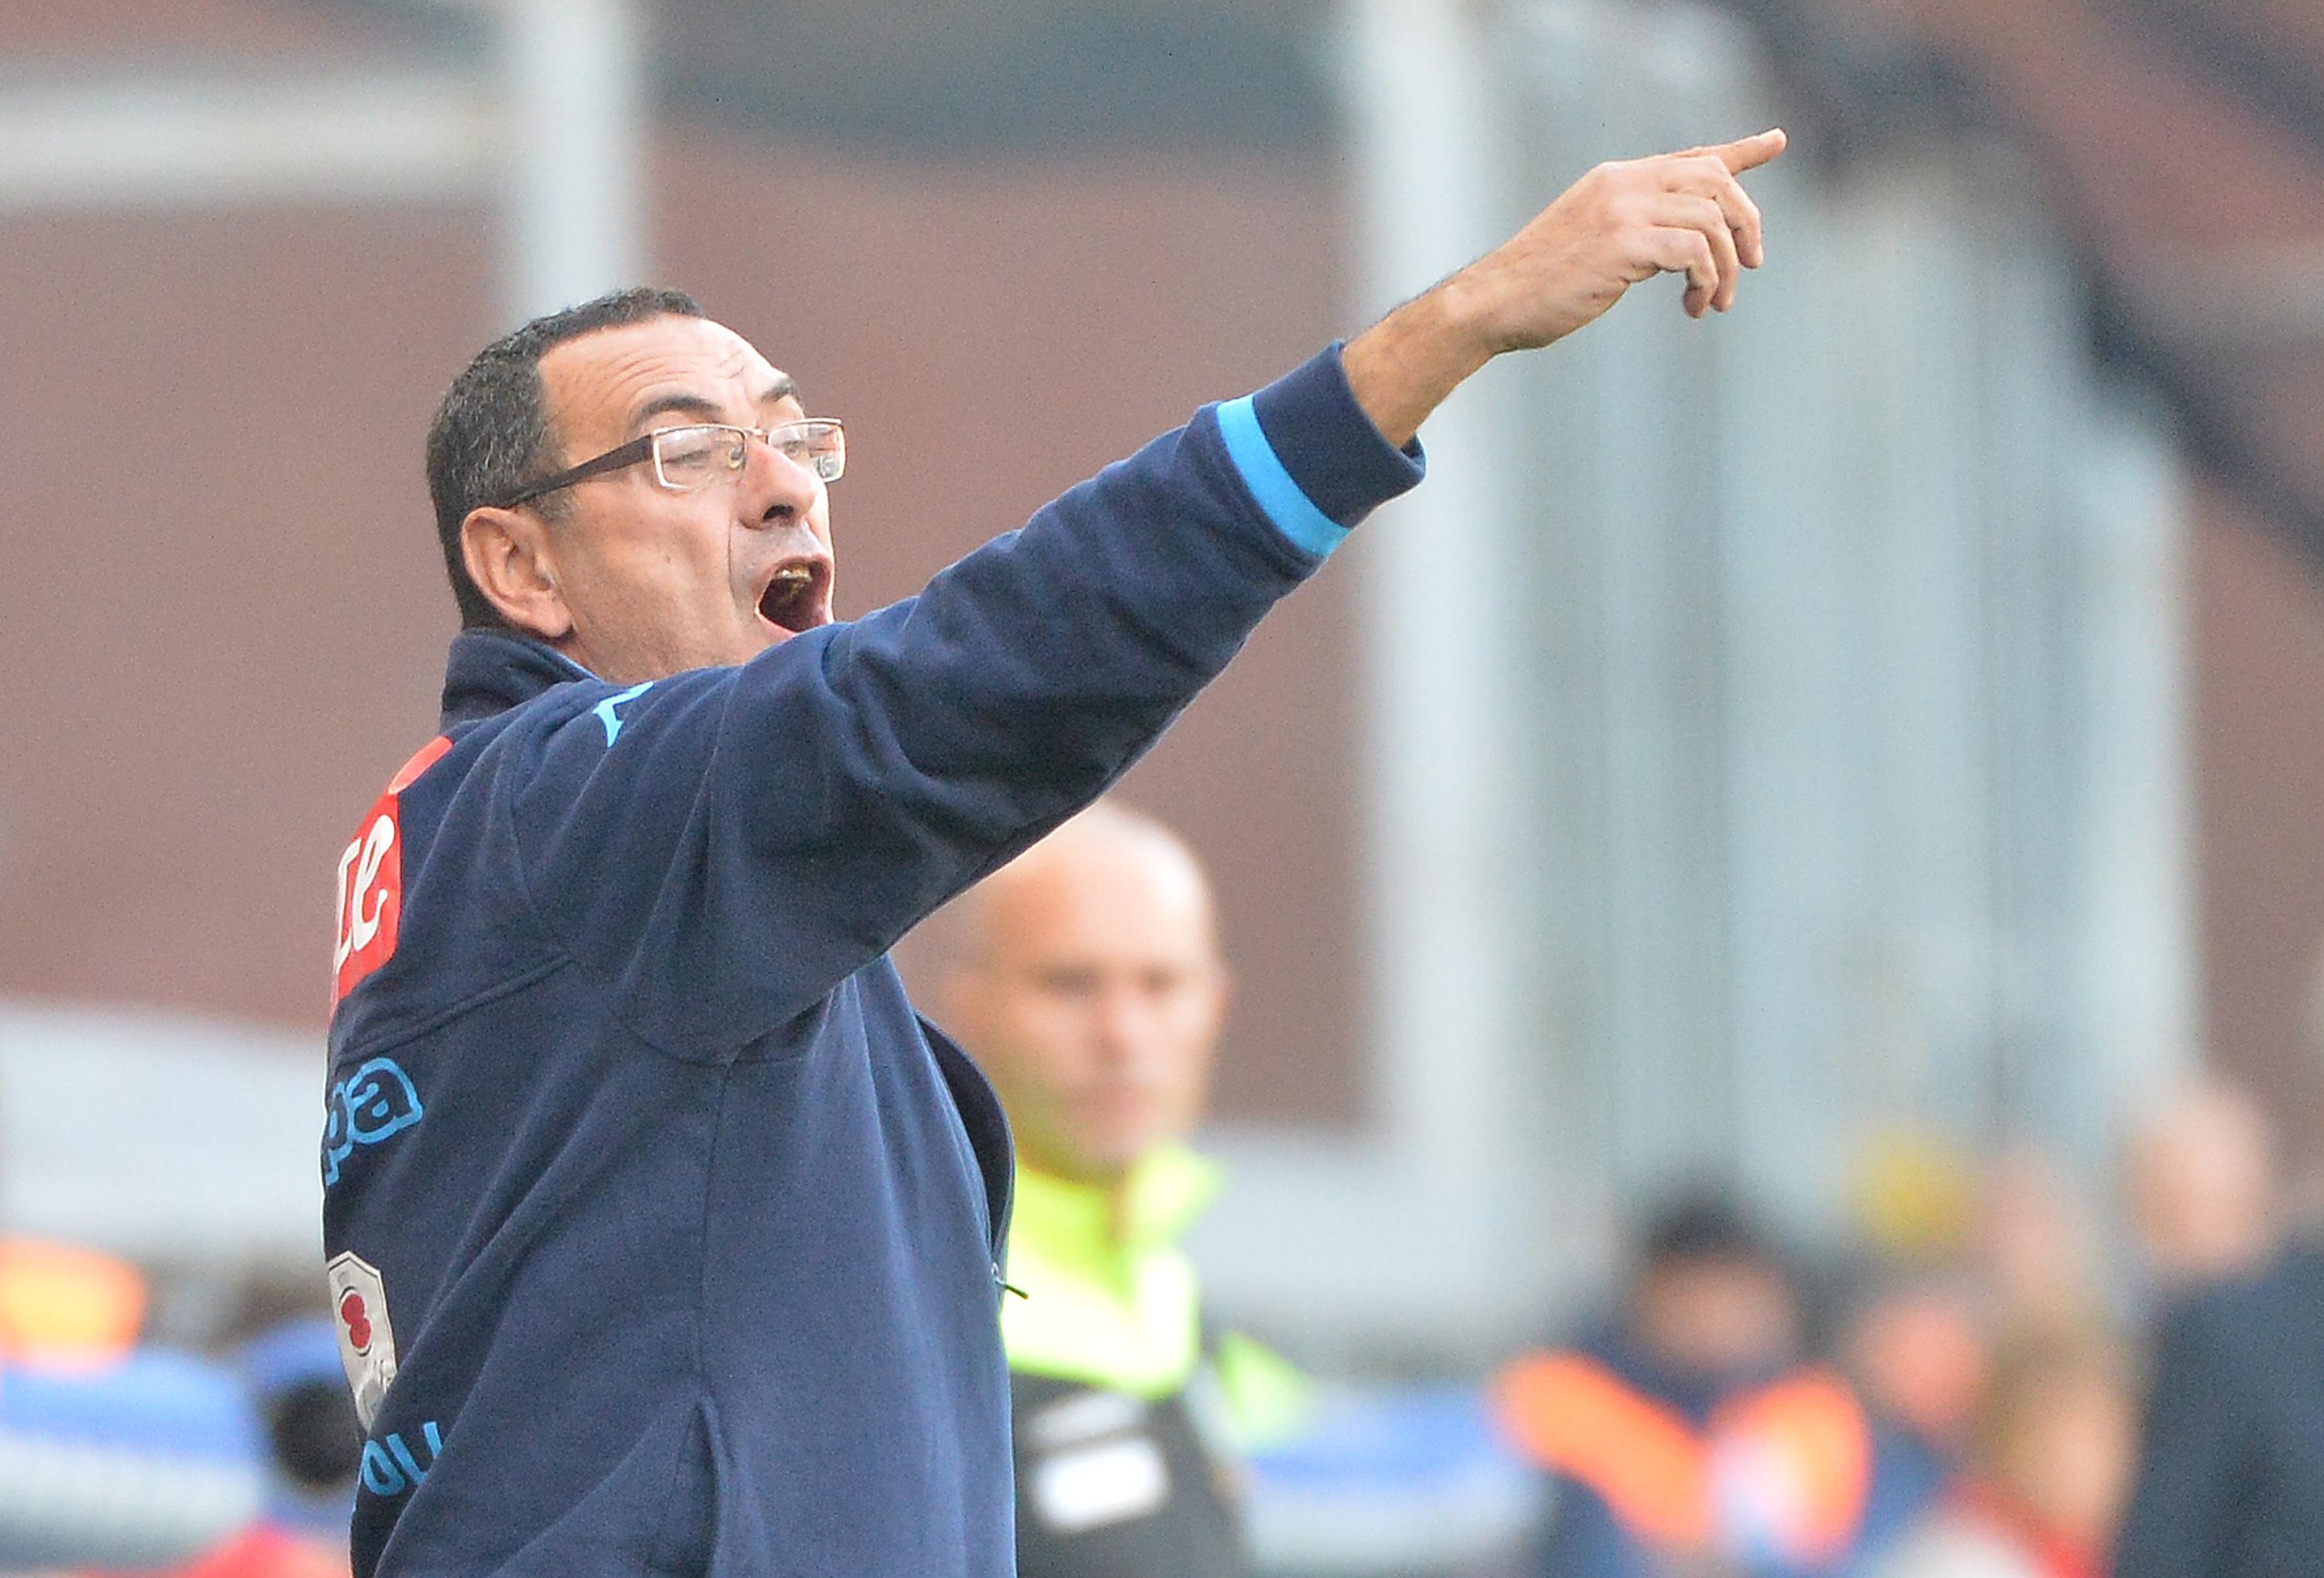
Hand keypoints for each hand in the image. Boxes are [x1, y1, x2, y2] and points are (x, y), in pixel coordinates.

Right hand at [1343, 129, 1787, 444]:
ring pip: (1711, 219)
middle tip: (1751, 265)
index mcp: (1616, 178)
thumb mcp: (1592, 241)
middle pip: (1715, 179)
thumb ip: (1635, 228)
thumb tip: (1682, 245)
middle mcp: (1623, 182)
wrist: (1494, 302)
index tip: (1775, 142)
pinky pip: (1694, 250)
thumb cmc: (1538, 285)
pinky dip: (1707, 280)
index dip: (1740, 151)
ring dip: (1726, 266)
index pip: (1692, 156)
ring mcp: (1623, 209)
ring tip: (1712, 303)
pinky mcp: (1624, 242)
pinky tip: (1692, 307)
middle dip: (1745, 222)